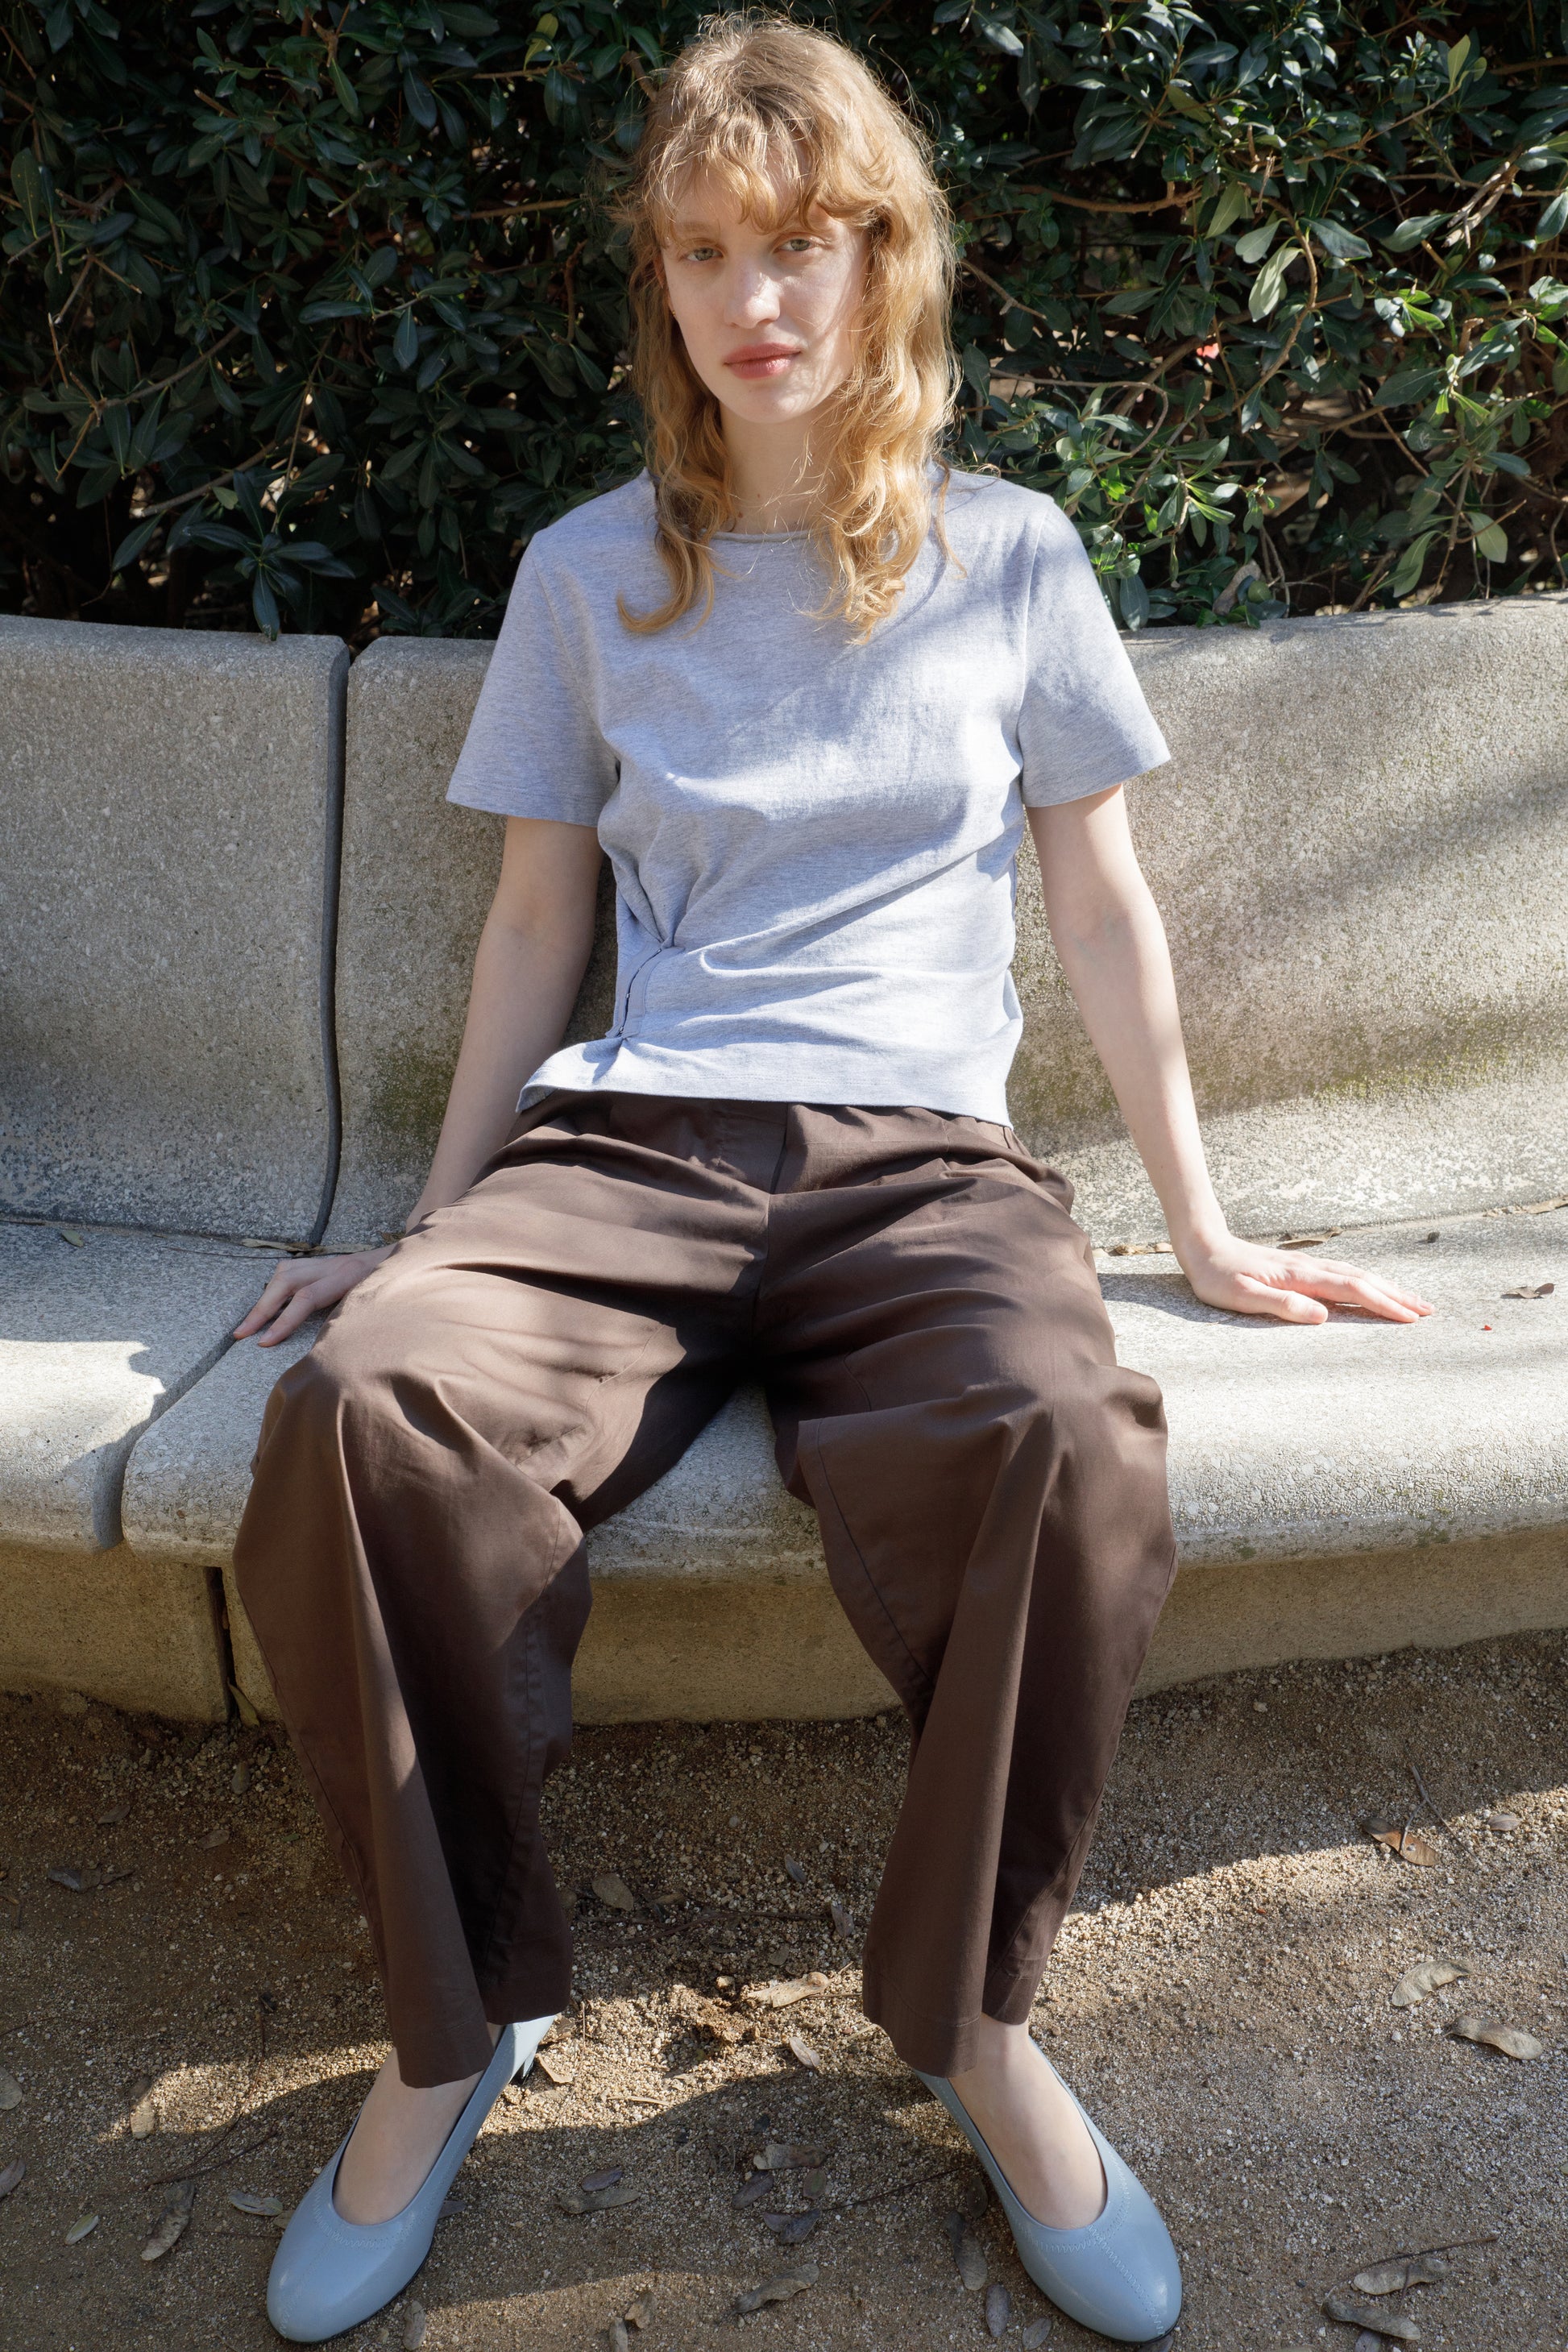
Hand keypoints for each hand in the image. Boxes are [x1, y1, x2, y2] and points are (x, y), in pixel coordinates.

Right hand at [233, 1245, 394, 1347]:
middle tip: (241, 1333)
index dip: (284, 1321)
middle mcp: (333, 1266)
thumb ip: (359, 1320)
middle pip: (286, 1281)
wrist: (408, 1256)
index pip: (307, 1299)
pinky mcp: (323, 1263)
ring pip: (285, 1272)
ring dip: (265, 1296)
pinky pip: (292, 1270)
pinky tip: (269, 1303)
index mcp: (349, 1277)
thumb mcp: (383, 1305)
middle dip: (261, 1309)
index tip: (263, 1342)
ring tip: (251, 1321)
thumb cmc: (398, 1286)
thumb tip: (335, 1352)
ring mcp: (327, 1261)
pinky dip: (276, 1287)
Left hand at [1177, 1232, 1432, 1324]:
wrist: (1202, 1244)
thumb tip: (1321, 1316)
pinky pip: (1343, 1274)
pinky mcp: (1299, 1267)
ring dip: (1386, 1287)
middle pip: (1364, 1280)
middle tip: (1428, 1311)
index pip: (1352, 1292)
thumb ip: (1281, 1305)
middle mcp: (1309, 1268)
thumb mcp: (1241, 1297)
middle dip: (1397, 1295)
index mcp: (1300, 1278)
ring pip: (1356, 1275)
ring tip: (1411, 1300)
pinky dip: (1366, 1281)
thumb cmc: (1217, 1276)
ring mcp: (1306, 1265)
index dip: (1383, 1305)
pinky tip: (1371, 1287)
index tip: (1410, 1319)